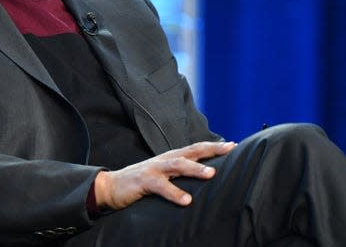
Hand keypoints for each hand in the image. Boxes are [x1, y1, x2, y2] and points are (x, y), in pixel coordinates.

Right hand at [93, 140, 236, 210]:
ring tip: (211, 174)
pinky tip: (186, 201)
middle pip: (191, 150)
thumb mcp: (164, 176)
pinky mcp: (144, 181)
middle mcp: (165, 159)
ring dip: (195, 168)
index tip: (234, 145)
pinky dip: (174, 193)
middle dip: (211, 149)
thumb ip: (181, 175)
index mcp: (171, 157)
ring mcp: (154, 169)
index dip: (214, 146)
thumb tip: (205, 179)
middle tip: (230, 149)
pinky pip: (161, 187)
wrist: (111, 187)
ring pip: (177, 165)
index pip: (196, 148)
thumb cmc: (142, 183)